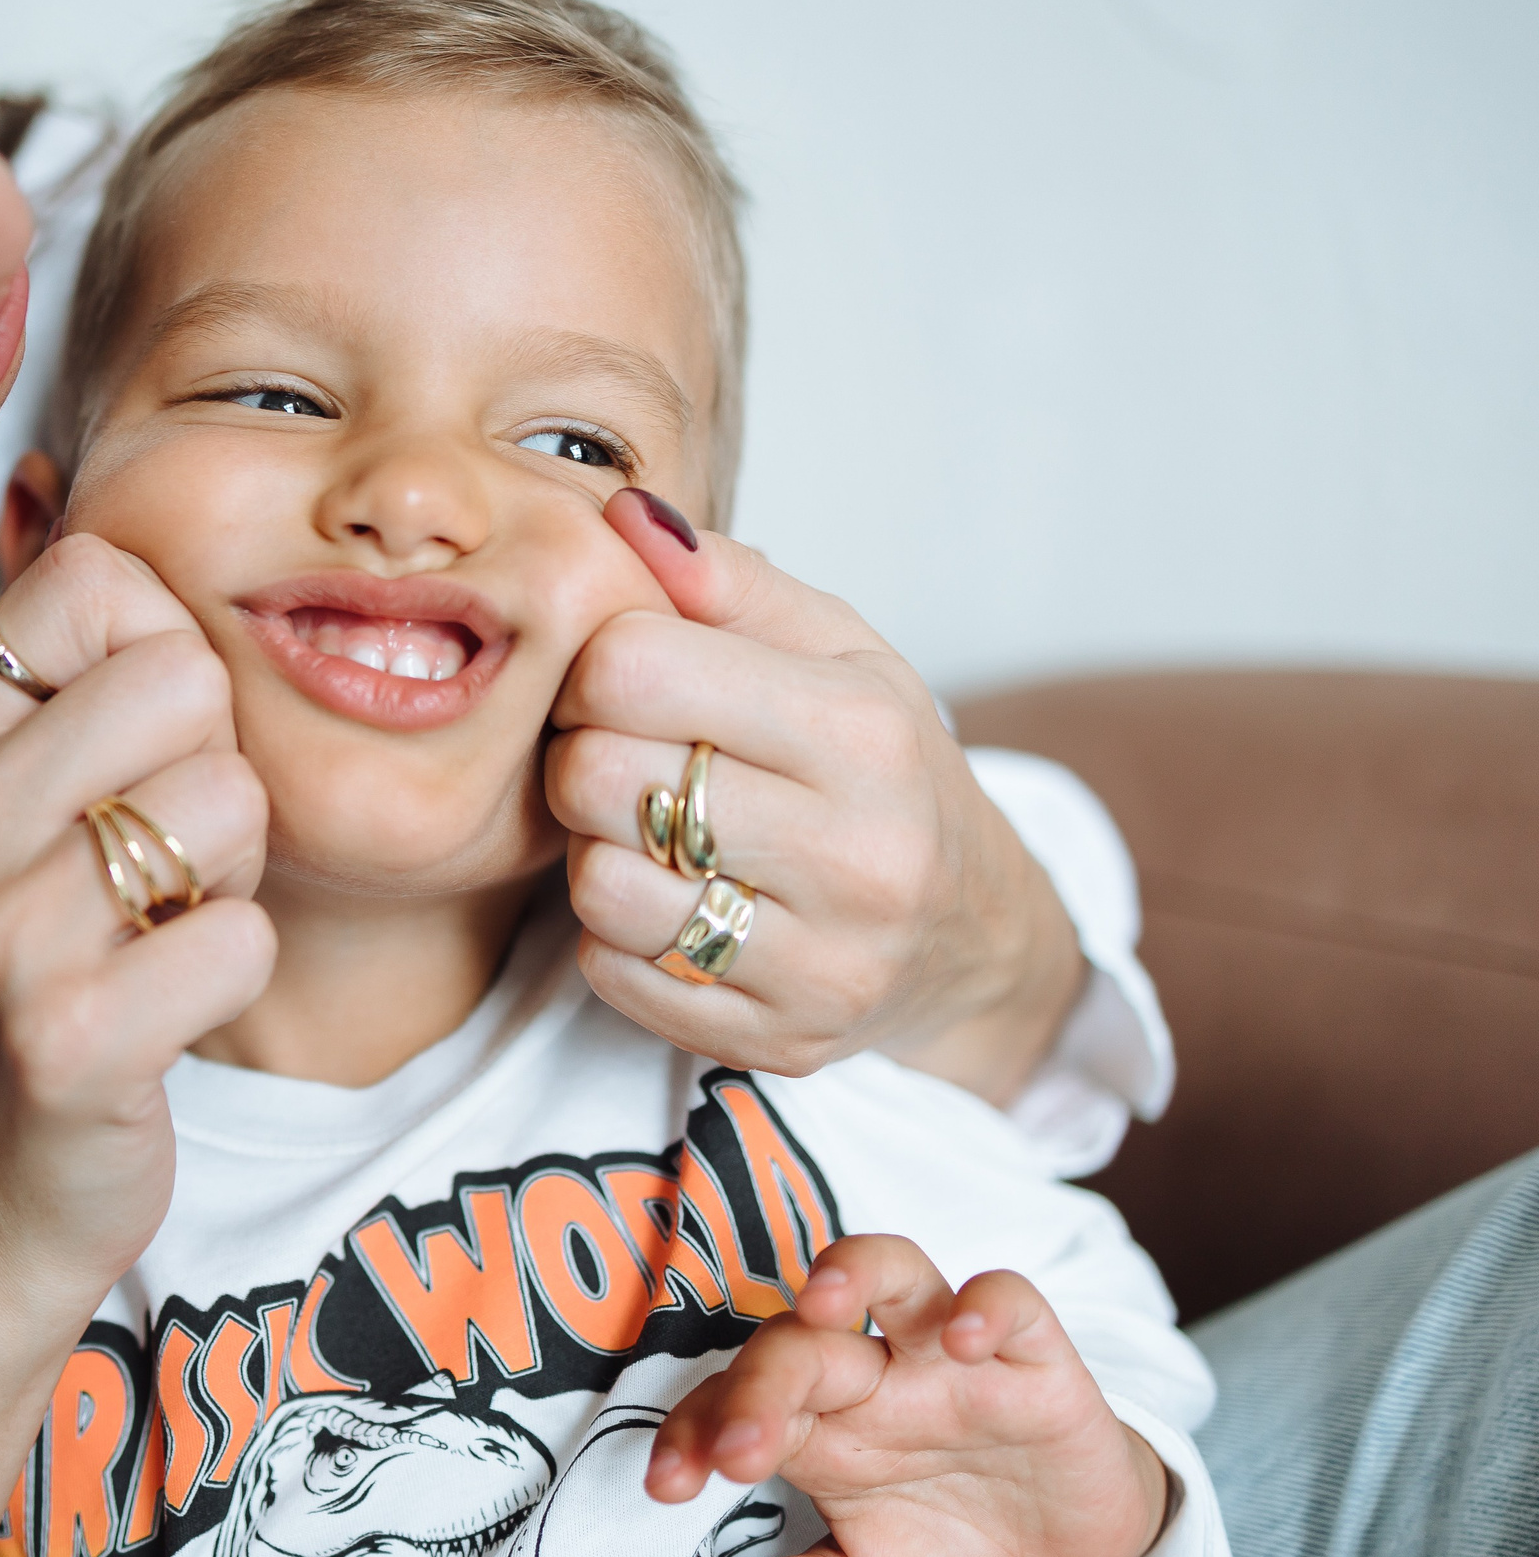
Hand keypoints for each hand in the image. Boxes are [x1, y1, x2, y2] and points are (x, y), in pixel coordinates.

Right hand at [0, 532, 273, 1556]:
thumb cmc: (41, 975)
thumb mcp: (14, 815)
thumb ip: (75, 685)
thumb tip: (140, 541)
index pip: (91, 582)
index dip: (163, 653)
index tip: (133, 751)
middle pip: (185, 678)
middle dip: (217, 774)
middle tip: (156, 866)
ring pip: (228, 801)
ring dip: (230, 879)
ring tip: (155, 934)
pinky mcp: (65, 1038)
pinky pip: (239, 937)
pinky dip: (234, 972)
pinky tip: (167, 1007)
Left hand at [545, 490, 1085, 1098]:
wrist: (972, 933)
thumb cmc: (879, 767)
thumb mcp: (838, 650)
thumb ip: (726, 580)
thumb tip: (622, 515)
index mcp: (866, 732)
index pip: (633, 668)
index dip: (598, 663)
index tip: (624, 678)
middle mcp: (858, 855)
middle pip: (598, 777)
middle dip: (583, 754)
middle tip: (623, 754)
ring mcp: (823, 963)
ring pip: (600, 886)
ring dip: (598, 851)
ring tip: (650, 830)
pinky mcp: (779, 1041)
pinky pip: (616, 974)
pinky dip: (618, 935)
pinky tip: (672, 901)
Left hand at [647, 1234, 1170, 1556]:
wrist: (1073, 1544)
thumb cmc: (956, 1548)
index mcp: (818, 1427)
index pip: (732, 1404)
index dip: (691, 1432)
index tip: (665, 1484)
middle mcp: (871, 1375)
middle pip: (796, 1344)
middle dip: (756, 1387)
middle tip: (735, 1451)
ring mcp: (944, 1355)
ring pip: (890, 1270)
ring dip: (852, 1270)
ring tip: (821, 1300)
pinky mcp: (1030, 1353)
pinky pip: (1007, 1299)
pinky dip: (986, 1305)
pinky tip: (964, 1340)